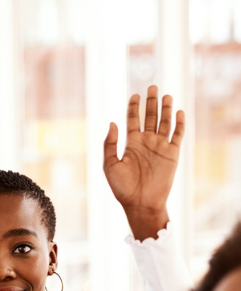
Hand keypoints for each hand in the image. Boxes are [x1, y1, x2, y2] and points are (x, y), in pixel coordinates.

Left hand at [104, 85, 184, 239]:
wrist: (141, 203)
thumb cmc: (122, 188)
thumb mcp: (110, 165)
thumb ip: (110, 144)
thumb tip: (112, 122)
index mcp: (131, 144)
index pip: (133, 120)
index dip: (133, 107)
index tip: (135, 95)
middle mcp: (146, 142)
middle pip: (150, 117)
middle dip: (151, 102)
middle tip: (152, 87)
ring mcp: (160, 147)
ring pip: (165, 122)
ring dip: (166, 109)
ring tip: (166, 95)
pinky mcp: (172, 153)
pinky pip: (178, 134)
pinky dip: (179, 123)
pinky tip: (179, 112)